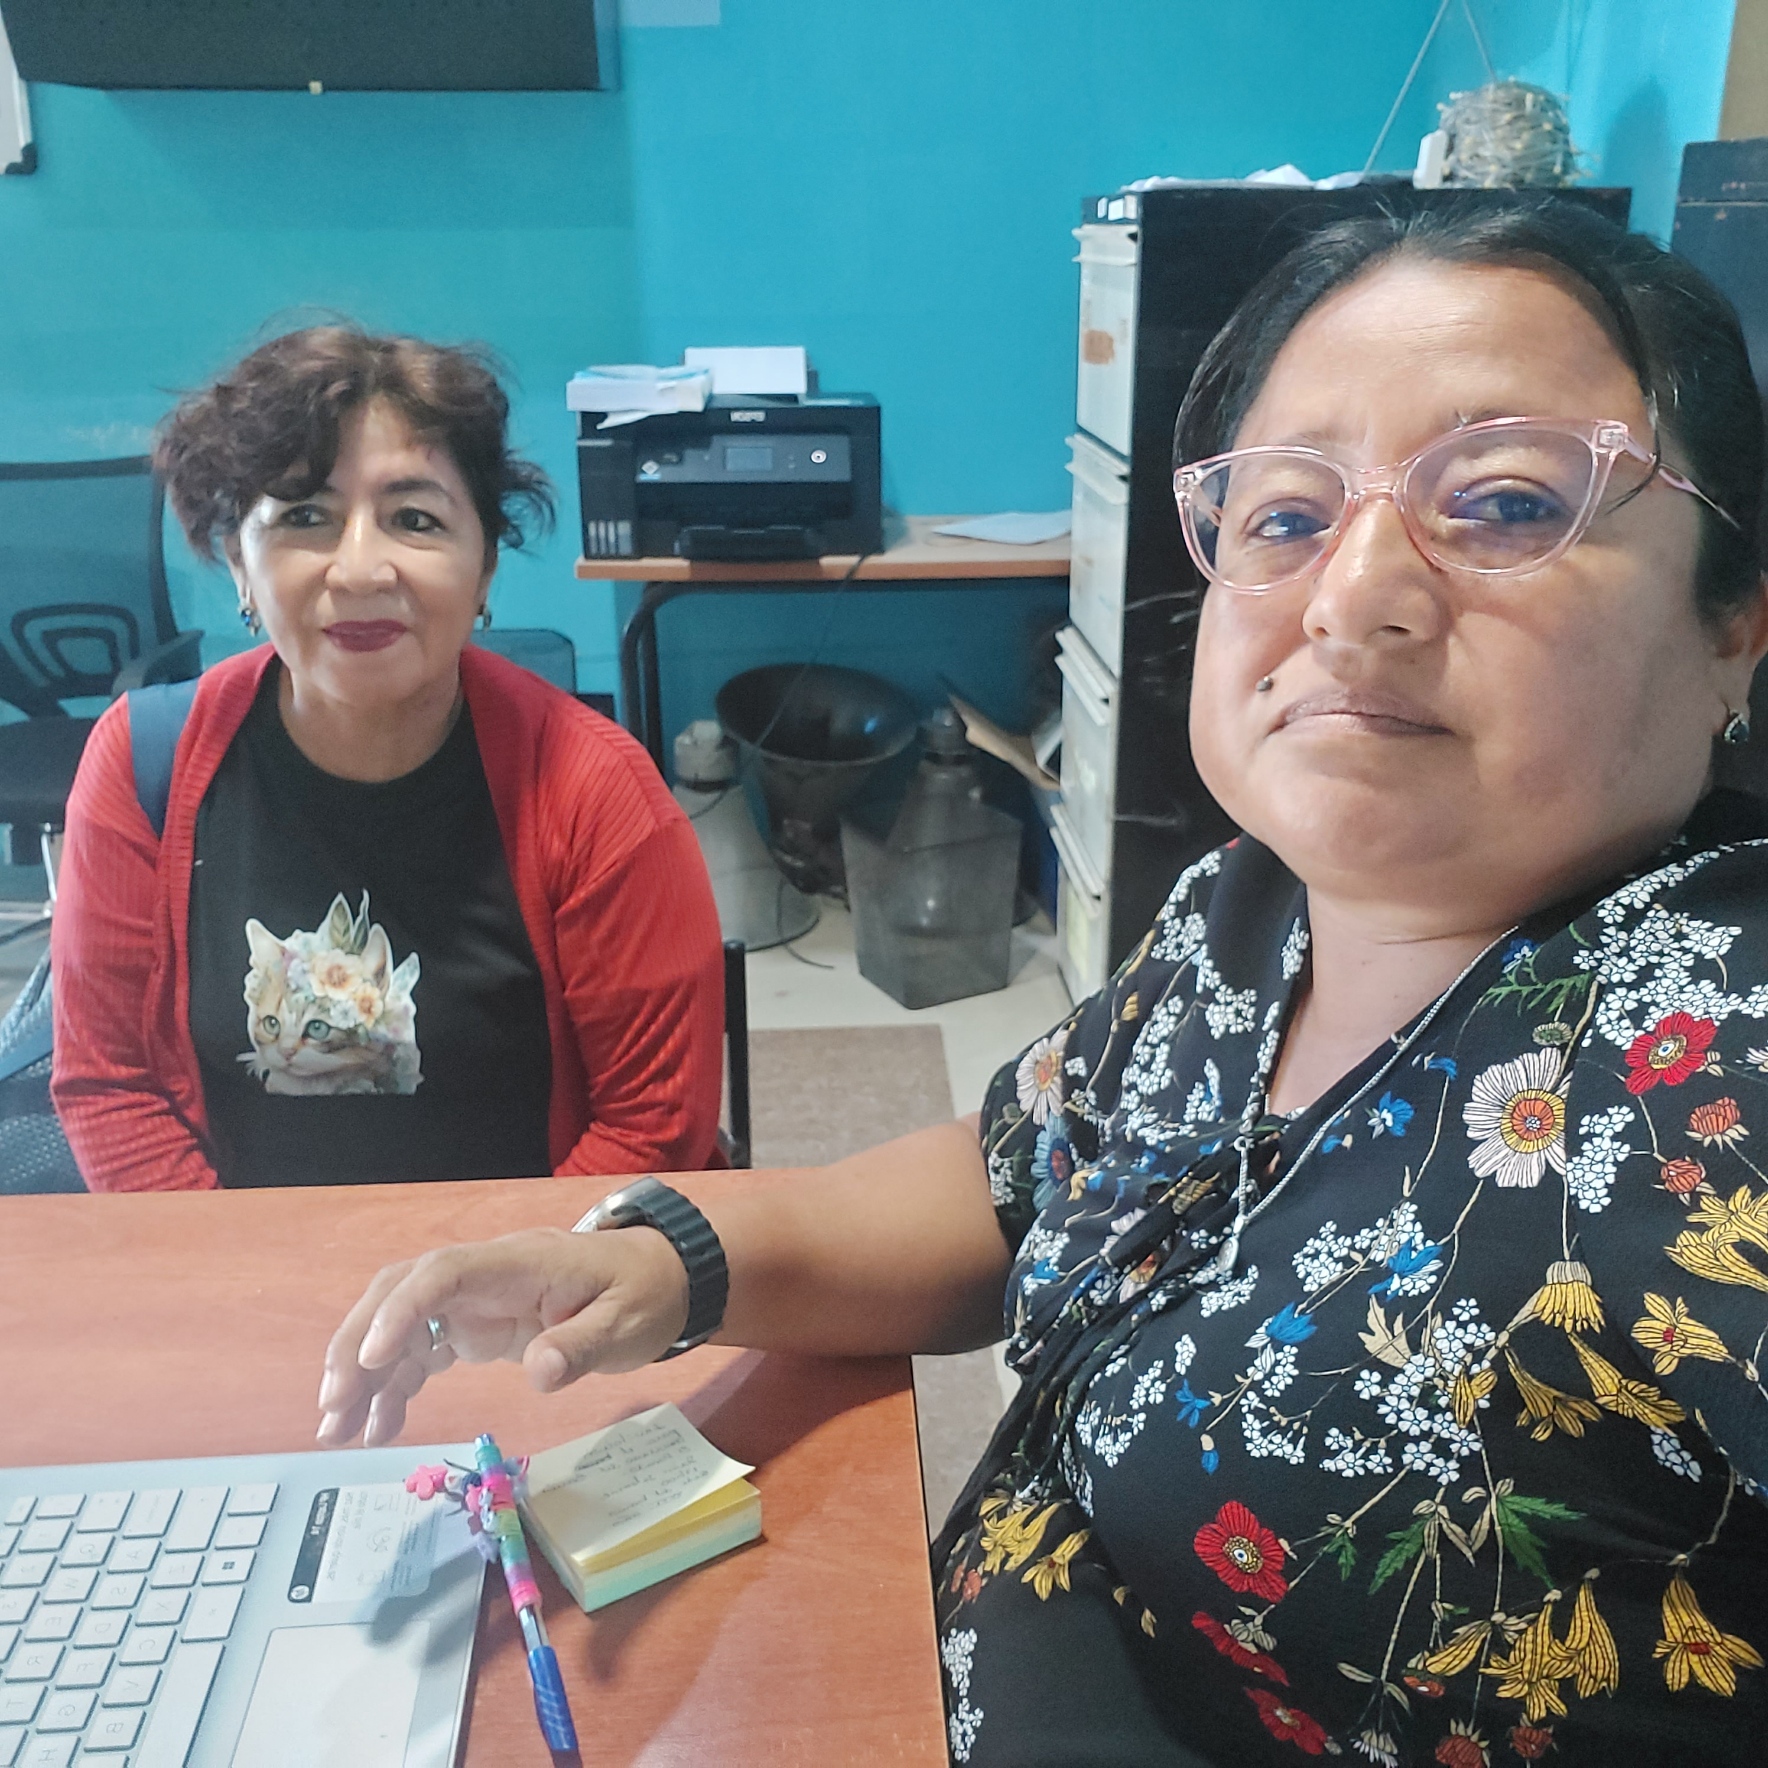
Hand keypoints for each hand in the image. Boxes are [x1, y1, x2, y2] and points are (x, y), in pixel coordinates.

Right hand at [316, 1225, 689, 1446]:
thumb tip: (542, 1371)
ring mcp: (477, 1301)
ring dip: (363, 1372)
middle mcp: (485, 1276)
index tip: (372, 1359)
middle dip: (359, 1342)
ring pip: (402, 1324)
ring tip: (337, 1430)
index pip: (444, 1273)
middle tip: (333, 1404)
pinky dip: (395, 1386)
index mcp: (518, 1263)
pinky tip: (379, 1426)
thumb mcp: (628, 1321)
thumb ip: (583, 1344)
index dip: (402, 1310)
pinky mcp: (478, 1327)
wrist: (663, 1279)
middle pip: (402, 1293)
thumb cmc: (645, 1292)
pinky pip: (423, 1350)